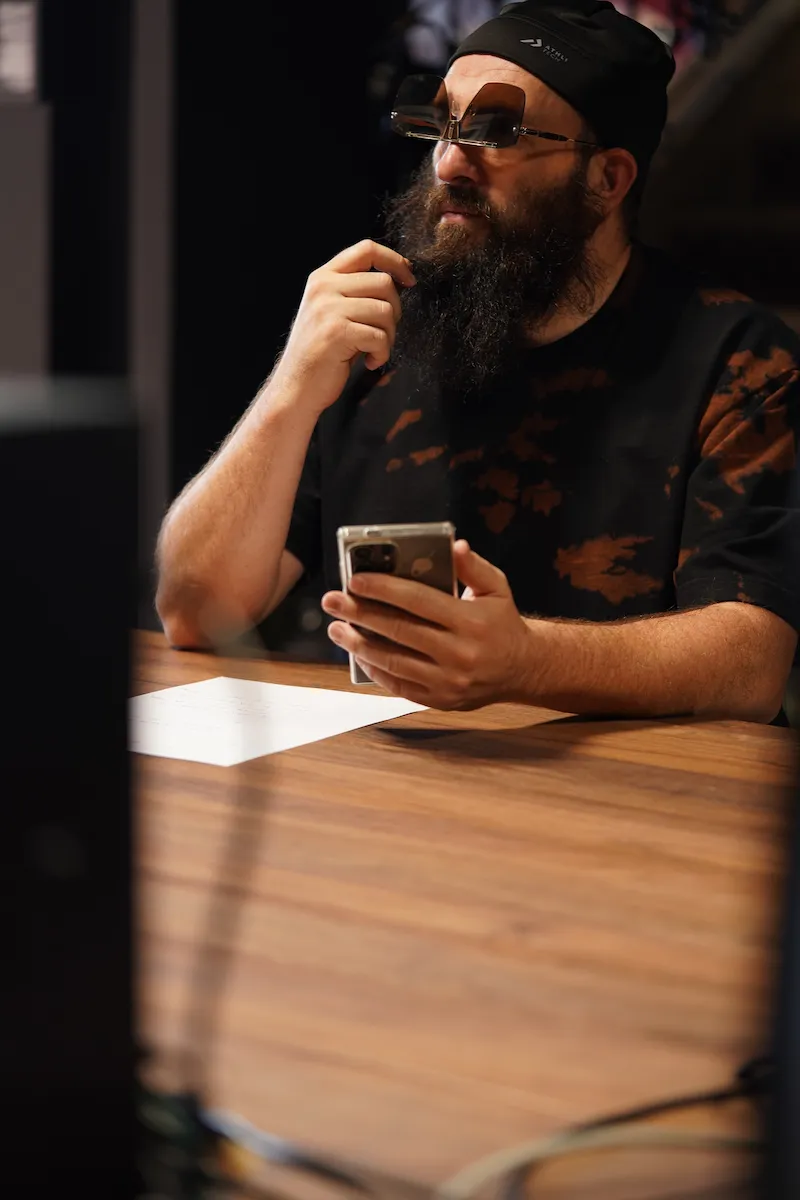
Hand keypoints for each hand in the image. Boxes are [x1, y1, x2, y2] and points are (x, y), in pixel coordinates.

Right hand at [273, 239, 416, 413]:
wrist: (297, 388)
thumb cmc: (323, 353)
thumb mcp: (334, 312)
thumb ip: (358, 292)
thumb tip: (400, 278)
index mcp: (323, 277)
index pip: (366, 249)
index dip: (394, 261)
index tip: (409, 279)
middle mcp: (323, 287)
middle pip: (383, 282)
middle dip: (395, 311)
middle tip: (384, 333)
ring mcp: (328, 309)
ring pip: (385, 310)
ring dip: (389, 336)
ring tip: (374, 350)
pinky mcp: (336, 333)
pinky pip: (380, 336)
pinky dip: (382, 354)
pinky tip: (370, 362)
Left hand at [321, 541, 535, 709]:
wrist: (522, 670)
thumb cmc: (502, 623)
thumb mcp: (497, 588)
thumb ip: (473, 567)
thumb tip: (454, 546)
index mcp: (472, 622)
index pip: (418, 601)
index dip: (384, 589)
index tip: (355, 580)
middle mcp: (460, 654)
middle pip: (400, 631)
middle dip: (360, 614)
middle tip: (332, 602)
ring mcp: (449, 681)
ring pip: (394, 662)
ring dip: (358, 645)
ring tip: (336, 629)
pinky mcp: (441, 700)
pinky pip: (400, 686)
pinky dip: (376, 670)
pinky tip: (358, 654)